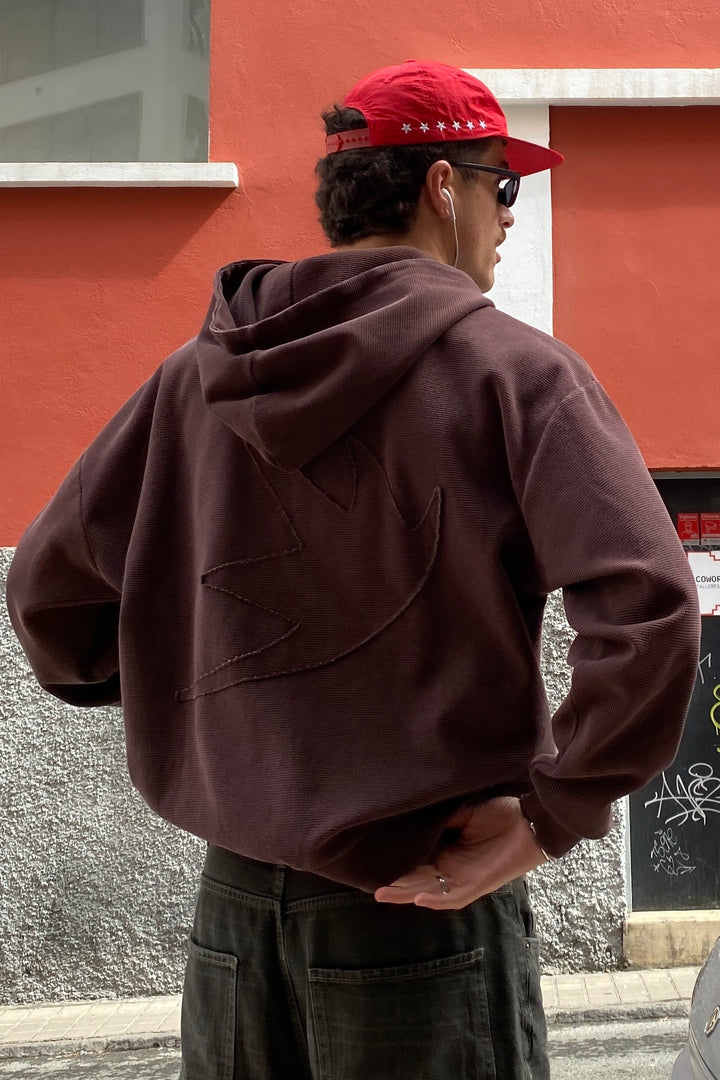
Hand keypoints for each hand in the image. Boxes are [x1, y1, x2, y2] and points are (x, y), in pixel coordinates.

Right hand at [374, 797, 548, 909]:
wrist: (530, 819)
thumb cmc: (499, 811)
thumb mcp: (463, 810)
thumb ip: (440, 817)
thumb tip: (412, 815)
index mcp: (446, 851)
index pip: (415, 860)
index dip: (395, 860)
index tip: (370, 857)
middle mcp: (451, 868)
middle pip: (416, 879)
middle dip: (393, 882)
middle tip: (367, 881)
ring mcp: (463, 879)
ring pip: (428, 890)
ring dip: (406, 893)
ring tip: (382, 892)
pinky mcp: (477, 885)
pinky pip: (452, 896)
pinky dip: (435, 898)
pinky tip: (418, 897)